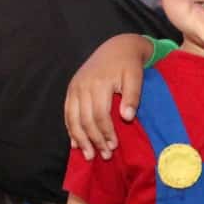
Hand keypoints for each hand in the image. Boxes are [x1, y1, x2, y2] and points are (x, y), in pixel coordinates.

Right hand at [64, 34, 150, 159]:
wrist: (117, 47)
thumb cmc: (129, 64)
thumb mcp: (136, 76)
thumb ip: (132, 96)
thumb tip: (127, 117)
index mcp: (99, 83)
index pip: (99, 115)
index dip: (106, 133)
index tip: (114, 146)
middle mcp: (83, 86)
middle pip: (85, 120)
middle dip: (94, 140)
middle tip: (104, 156)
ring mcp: (75, 87)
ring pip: (73, 119)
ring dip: (80, 139)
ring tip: (88, 155)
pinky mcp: (71, 88)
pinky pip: (67, 112)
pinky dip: (70, 129)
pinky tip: (75, 143)